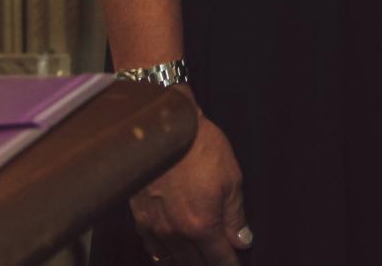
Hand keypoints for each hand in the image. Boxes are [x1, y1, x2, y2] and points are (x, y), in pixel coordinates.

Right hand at [130, 99, 250, 263]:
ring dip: (187, 262)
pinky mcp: (139, 218)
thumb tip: (242, 241)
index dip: (229, 263)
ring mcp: (154, 227)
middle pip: (194, 264)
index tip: (236, 263)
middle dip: (209, 264)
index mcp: (201, 225)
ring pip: (171, 260)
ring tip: (199, 259)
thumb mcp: (231, 180)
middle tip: (218, 259)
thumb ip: (235, 216)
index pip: (218, 259)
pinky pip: (152, 247)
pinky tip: (171, 251)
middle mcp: (175, 233)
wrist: (163, 129)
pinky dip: (164, 253)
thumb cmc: (200, 148)